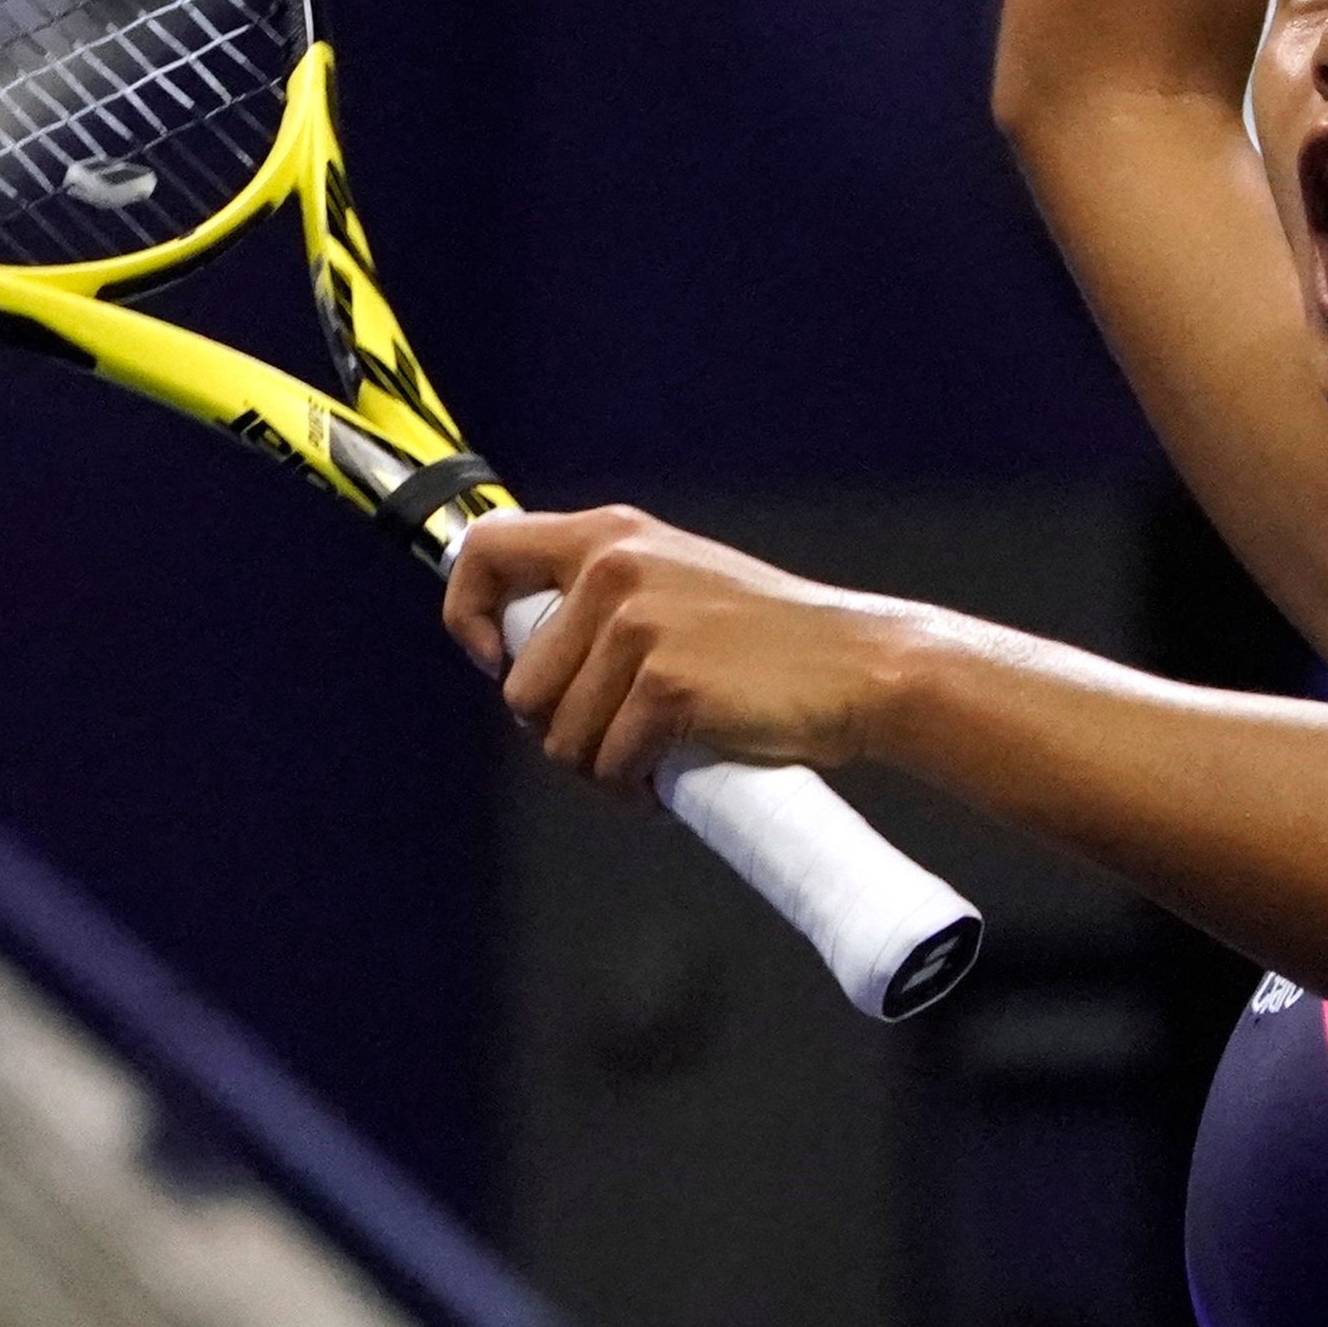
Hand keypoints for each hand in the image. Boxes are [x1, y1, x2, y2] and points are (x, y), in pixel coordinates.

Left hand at [445, 509, 917, 793]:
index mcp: (610, 536)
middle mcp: (614, 570)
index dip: (467, 614)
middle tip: (623, 736)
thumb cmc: (771, 641)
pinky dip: (636, 790)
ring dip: (601, 768)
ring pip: (559, 740)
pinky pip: (609, 766)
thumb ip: (603, 597)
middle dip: (562, 730)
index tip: (491, 658)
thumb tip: (521, 652)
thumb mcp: (675, 580)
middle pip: (521, 688)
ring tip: (655, 757)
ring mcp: (638, 627)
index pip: (486, 551)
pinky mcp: (666, 687)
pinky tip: (675, 776)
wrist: (859, 666)